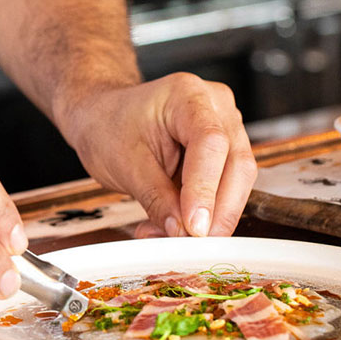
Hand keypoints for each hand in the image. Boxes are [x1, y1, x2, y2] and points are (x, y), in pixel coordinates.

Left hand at [61, 73, 256, 238]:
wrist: (102, 116)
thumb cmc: (109, 126)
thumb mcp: (124, 163)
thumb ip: (156, 197)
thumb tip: (182, 233)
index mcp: (186, 94)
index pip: (210, 142)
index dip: (205, 188)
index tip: (195, 227)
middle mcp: (214, 105)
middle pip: (236, 163)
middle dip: (218, 211)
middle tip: (193, 245)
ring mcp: (224, 126)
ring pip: (238, 179)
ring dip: (213, 217)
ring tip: (173, 237)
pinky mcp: (224, 150)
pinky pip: (227, 186)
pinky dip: (207, 212)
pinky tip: (178, 228)